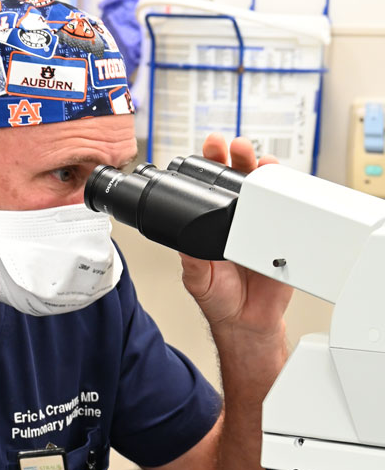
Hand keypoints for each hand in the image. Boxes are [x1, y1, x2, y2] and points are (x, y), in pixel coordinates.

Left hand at [180, 134, 293, 337]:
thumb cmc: (219, 299)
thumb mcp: (196, 277)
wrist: (247, 322)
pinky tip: (281, 185)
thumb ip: (190, 259)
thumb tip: (181, 239)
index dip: (208, 169)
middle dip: (235, 159)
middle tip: (232, 147)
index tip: (208, 151)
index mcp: (211, 227)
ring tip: (257, 158)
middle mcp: (235, 223)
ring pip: (262, 192)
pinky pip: (287, 214)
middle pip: (237, 182)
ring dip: (260, 171)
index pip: (209, 191)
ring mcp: (259, 228)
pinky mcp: (281, 239)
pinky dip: (286, 198)